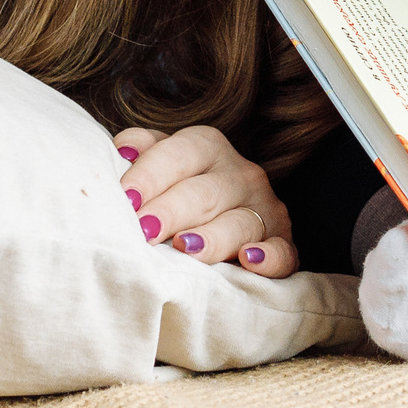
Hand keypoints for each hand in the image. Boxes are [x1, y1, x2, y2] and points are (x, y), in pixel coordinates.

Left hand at [115, 125, 297, 276]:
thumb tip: (124, 150)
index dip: (151, 175)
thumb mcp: (162, 162)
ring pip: (240, 224)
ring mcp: (266, 209)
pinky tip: (250, 260)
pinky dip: (269, 257)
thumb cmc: (178, 190)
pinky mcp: (283, 243)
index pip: (181, 154)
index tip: (125, 198)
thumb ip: (145, 152)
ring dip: (212, 238)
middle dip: (172, 211)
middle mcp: (241, 174)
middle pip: (205, 193)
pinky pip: (282, 252)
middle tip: (143, 231)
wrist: (219, 217)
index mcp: (208, 147)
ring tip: (184, 248)